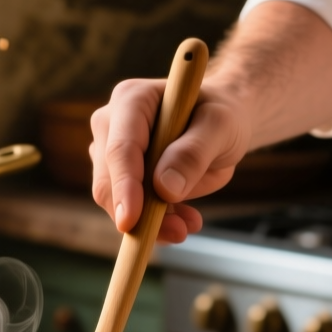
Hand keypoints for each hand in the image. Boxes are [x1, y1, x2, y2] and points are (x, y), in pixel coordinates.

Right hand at [89, 79, 251, 242]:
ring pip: (115, 200)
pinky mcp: (120, 177)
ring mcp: (110, 151)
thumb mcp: (221, 127)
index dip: (124, 186)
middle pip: (109, 179)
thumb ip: (194, 153)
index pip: (120, 148)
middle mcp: (112, 123)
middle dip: (140, 213)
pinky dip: (155, 222)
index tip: (130, 221)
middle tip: (180, 232)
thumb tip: (164, 189)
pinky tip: (184, 219)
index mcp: (132, 99)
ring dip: (151, 221)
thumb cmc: (222, 118)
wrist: (221, 128)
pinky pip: (129, 209)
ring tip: (189, 224)